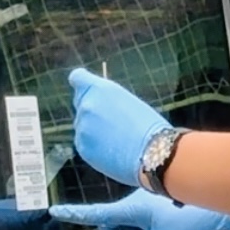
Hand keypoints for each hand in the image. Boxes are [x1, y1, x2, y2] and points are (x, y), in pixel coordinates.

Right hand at [50, 190, 229, 229]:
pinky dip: (149, 229)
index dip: (75, 215)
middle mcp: (136, 201)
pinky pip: (146, 218)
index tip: (57, 210)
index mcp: (129, 210)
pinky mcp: (162, 202)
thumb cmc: (190, 222)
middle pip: (113, 224)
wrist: (219, 204)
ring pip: (131, 222)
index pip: (96, 215)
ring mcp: (149, 200)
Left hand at [68, 68, 171, 186]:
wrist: (153, 152)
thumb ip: (107, 100)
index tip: (87, 90)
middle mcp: (87, 104)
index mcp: (101, 88)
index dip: (81, 84)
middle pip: (80, 103)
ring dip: (93, 130)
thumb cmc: (149, 126)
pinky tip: (112, 150)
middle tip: (111, 122)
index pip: (77, 77)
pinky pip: (83, 143)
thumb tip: (98, 106)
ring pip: (82, 125)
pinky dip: (94, 146)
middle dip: (92, 110)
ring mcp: (82, 126)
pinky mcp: (82, 146)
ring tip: (117, 139)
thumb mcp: (128, 102)